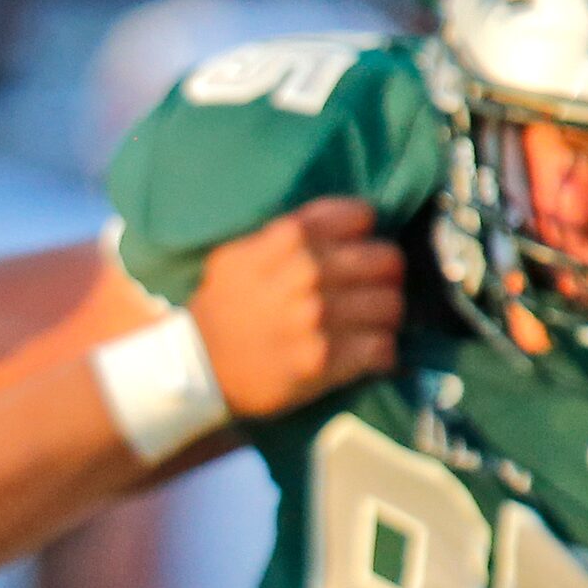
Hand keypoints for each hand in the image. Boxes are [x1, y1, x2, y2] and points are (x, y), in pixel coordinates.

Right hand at [189, 196, 404, 419]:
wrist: (196, 369)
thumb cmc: (220, 307)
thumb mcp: (239, 253)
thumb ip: (287, 232)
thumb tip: (343, 223)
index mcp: (289, 239)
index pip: (362, 217)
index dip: (361, 235)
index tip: (352, 251)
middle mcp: (308, 274)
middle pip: (387, 261)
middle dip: (381, 276)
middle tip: (368, 290)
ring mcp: (318, 319)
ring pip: (391, 304)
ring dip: (382, 315)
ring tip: (366, 324)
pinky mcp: (325, 361)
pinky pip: (382, 348)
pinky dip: (379, 352)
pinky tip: (364, 352)